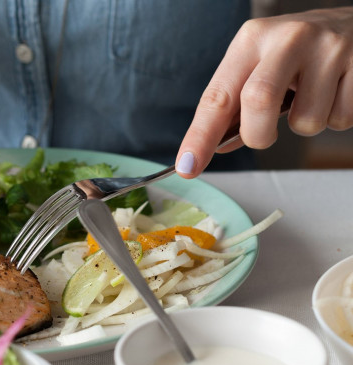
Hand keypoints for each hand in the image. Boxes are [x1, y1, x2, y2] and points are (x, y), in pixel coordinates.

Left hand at [176, 7, 352, 177]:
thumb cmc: (299, 52)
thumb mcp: (261, 64)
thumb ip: (238, 102)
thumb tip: (216, 146)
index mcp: (251, 40)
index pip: (218, 96)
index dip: (200, 136)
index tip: (187, 166)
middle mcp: (287, 39)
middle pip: (258, 102)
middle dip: (257, 135)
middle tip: (264, 134)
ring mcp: (328, 49)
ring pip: (306, 121)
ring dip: (306, 124)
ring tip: (313, 96)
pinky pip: (341, 119)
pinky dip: (336, 118)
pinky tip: (337, 91)